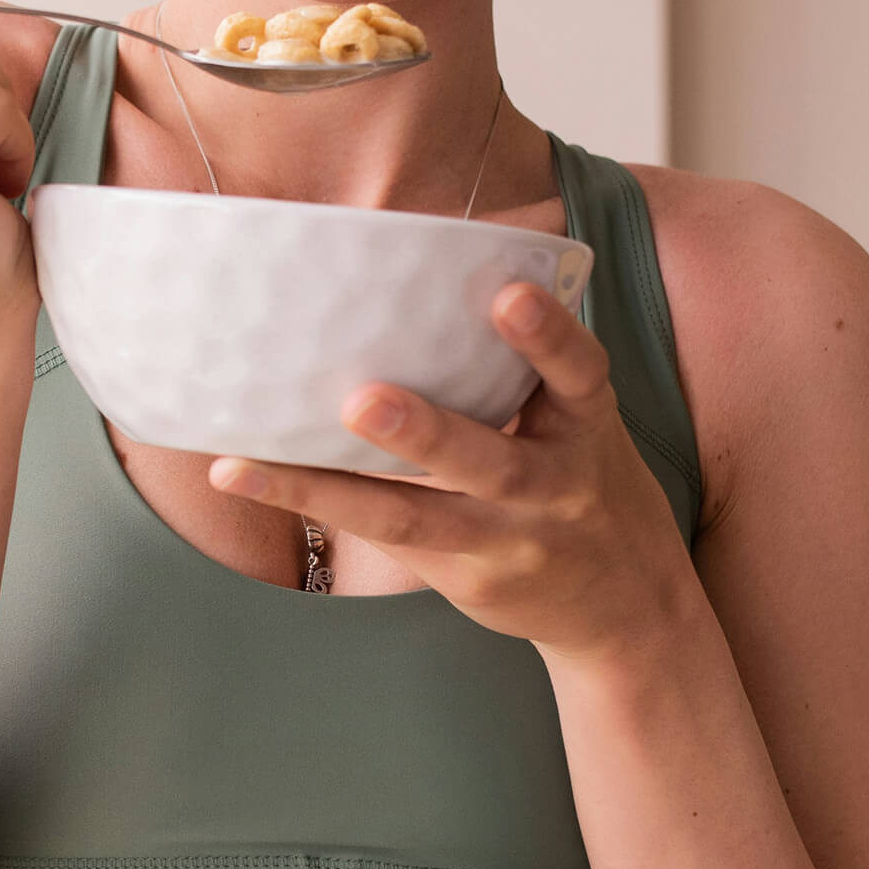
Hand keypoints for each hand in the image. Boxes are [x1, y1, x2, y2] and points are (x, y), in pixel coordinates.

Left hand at [208, 279, 694, 665]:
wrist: (626, 605)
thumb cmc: (579, 472)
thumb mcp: (578, 415)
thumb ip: (524, 358)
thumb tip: (433, 263)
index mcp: (585, 426)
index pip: (580, 374)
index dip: (549, 336)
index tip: (510, 294)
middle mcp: (553, 488)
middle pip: (489, 463)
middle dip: (427, 434)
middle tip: (363, 399)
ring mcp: (506, 542)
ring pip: (414, 518)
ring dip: (330, 488)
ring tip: (252, 461)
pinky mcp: (463, 577)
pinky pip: (384, 538)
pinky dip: (314, 504)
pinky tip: (242, 475)